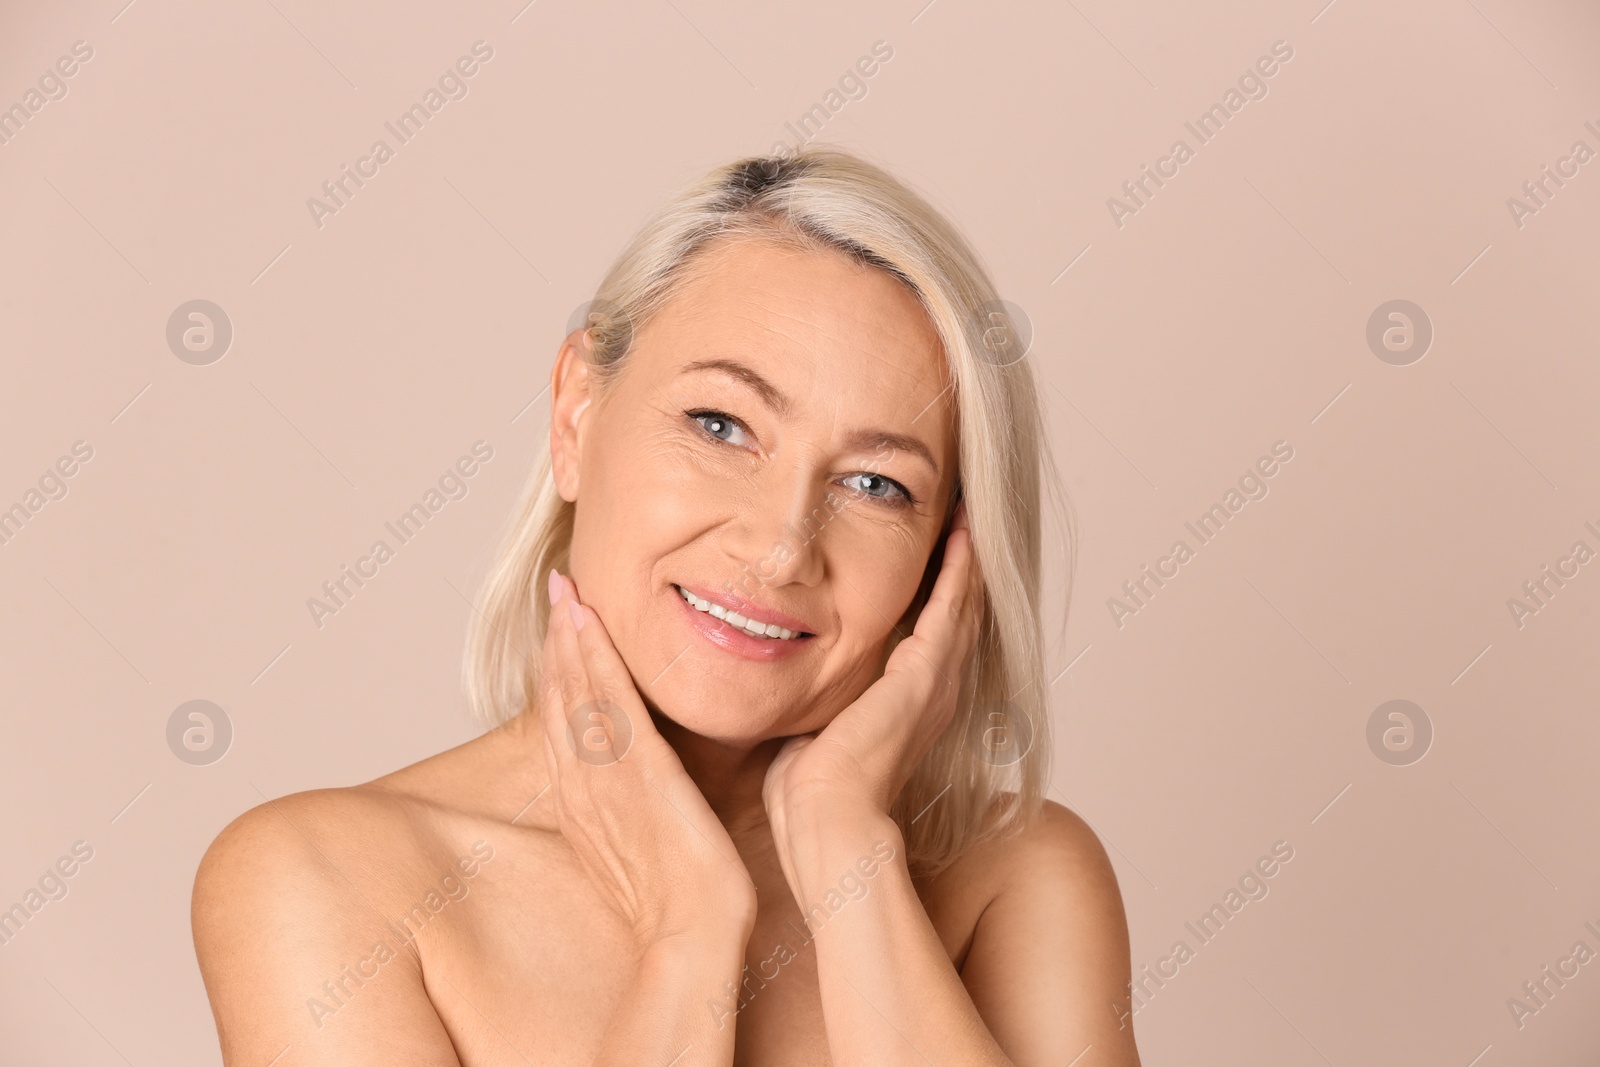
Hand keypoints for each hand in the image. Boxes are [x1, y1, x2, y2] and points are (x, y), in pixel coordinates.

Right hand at [539, 569, 757, 950]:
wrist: (694, 933)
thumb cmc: (682, 901)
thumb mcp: (646, 848)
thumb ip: (638, 813)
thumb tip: (649, 792)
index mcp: (583, 806)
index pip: (561, 727)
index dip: (558, 676)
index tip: (561, 635)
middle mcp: (582, 785)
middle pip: (560, 701)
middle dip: (558, 645)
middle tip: (560, 592)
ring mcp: (604, 775)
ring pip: (576, 693)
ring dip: (570, 637)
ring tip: (568, 589)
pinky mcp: (636, 768)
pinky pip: (606, 701)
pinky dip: (593, 656)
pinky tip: (588, 622)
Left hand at [763, 501, 983, 825]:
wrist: (826, 820)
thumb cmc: (809, 794)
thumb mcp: (813, 729)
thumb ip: (814, 702)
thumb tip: (785, 683)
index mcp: (910, 708)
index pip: (932, 637)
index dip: (938, 594)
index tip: (936, 554)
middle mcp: (934, 693)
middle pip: (959, 615)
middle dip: (961, 567)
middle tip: (963, 519)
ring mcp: (934, 684)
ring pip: (962, 605)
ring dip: (965, 558)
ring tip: (967, 515)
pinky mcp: (924, 674)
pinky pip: (951, 608)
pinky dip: (959, 569)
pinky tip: (962, 535)